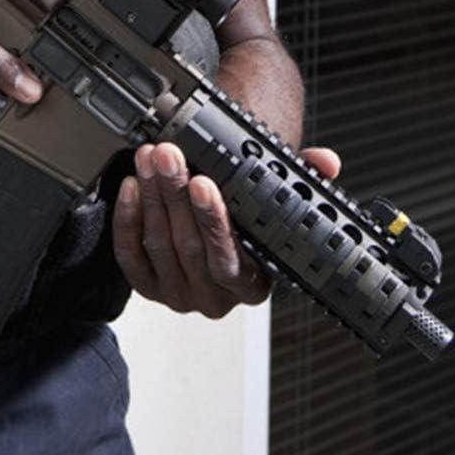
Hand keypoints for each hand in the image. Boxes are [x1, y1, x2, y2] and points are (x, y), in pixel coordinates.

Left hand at [111, 141, 342, 318]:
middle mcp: (214, 298)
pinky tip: (131, 186)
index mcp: (251, 286)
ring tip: (150, 160)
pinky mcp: (147, 286)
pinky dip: (128, 218)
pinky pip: (131, 255)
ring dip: (152, 196)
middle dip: (175, 194)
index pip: (230, 259)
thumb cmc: (243, 218)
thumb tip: (326, 161)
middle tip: (167, 156)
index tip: (203, 182)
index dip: (214, 220)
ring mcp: (177, 294)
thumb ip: (302, 180)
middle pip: (189, 246)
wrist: (212, 228)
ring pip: (160, 244)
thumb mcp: (273, 202)